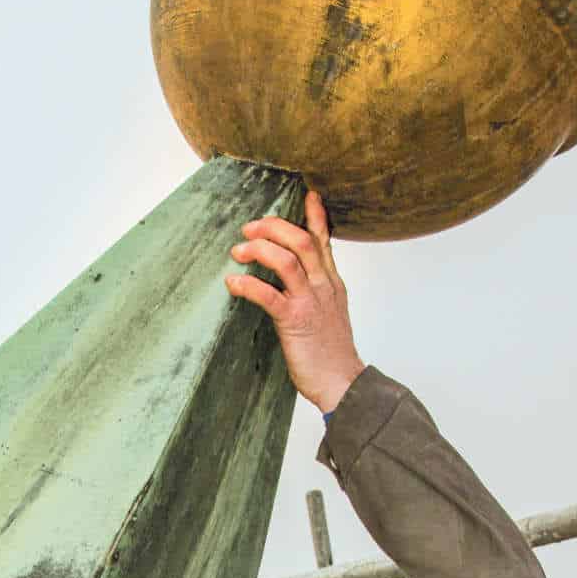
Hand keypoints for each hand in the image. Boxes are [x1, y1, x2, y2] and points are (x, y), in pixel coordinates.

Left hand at [226, 190, 364, 414]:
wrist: (343, 383)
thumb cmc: (331, 354)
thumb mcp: (330, 314)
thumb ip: (317, 293)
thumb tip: (298, 282)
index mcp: (332, 283)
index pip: (324, 241)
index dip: (315, 216)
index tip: (307, 194)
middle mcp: (323, 286)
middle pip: (301, 241)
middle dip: (273, 227)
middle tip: (249, 228)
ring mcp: (310, 302)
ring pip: (286, 260)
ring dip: (258, 250)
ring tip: (238, 252)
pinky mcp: (295, 321)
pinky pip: (268, 295)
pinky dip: (248, 284)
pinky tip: (233, 283)